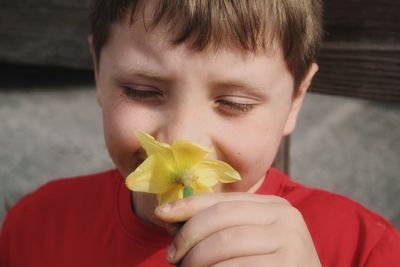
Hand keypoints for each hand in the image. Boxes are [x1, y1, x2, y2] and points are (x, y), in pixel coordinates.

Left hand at [155, 193, 320, 266]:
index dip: (188, 205)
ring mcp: (291, 241)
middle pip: (221, 217)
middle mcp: (285, 216)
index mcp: (273, 206)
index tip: (161, 213)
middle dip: (188, 235)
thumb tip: (171, 216)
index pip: (223, 200)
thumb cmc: (268, 266)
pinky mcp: (289, 265)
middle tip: (172, 256)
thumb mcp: (249, 241)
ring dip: (196, 258)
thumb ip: (219, 228)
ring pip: (225, 242)